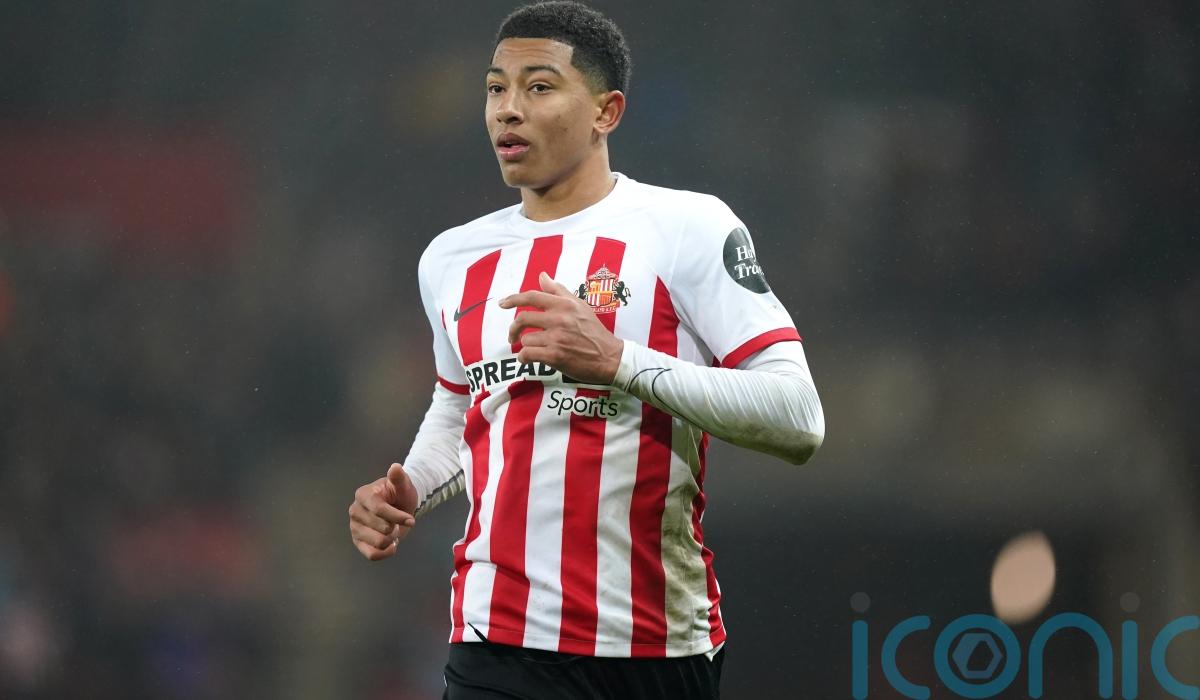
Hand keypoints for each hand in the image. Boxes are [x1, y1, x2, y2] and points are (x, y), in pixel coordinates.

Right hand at [348, 463, 417, 560]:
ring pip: (377, 543)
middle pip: (381, 528)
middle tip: (398, 522)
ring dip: (392, 540)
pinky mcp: (358, 542)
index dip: (397, 517)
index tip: (412, 520)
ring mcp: (354, 527)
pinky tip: (391, 544)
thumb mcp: (404, 485)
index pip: (378, 509)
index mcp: (363, 495)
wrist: (398, 507)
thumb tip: (395, 468)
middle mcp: (355, 511)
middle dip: (396, 527)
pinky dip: (386, 552)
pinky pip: (372, 555)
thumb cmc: (400, 495)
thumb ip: (399, 478)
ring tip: (393, 531)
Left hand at [500, 272, 623, 384]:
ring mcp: (556, 337)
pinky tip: (528, 359)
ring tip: (534, 350)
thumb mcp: (580, 306)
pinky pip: (527, 354)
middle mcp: (559, 319)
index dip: (513, 299)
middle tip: (513, 336)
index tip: (502, 303)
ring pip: (526, 339)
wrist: (610, 357)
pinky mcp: (555, 355)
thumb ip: (559, 291)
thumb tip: (542, 276)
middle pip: (523, 318)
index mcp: (564, 305)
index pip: (532, 296)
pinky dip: (524, 358)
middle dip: (513, 329)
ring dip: (526, 346)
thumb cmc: (594, 332)